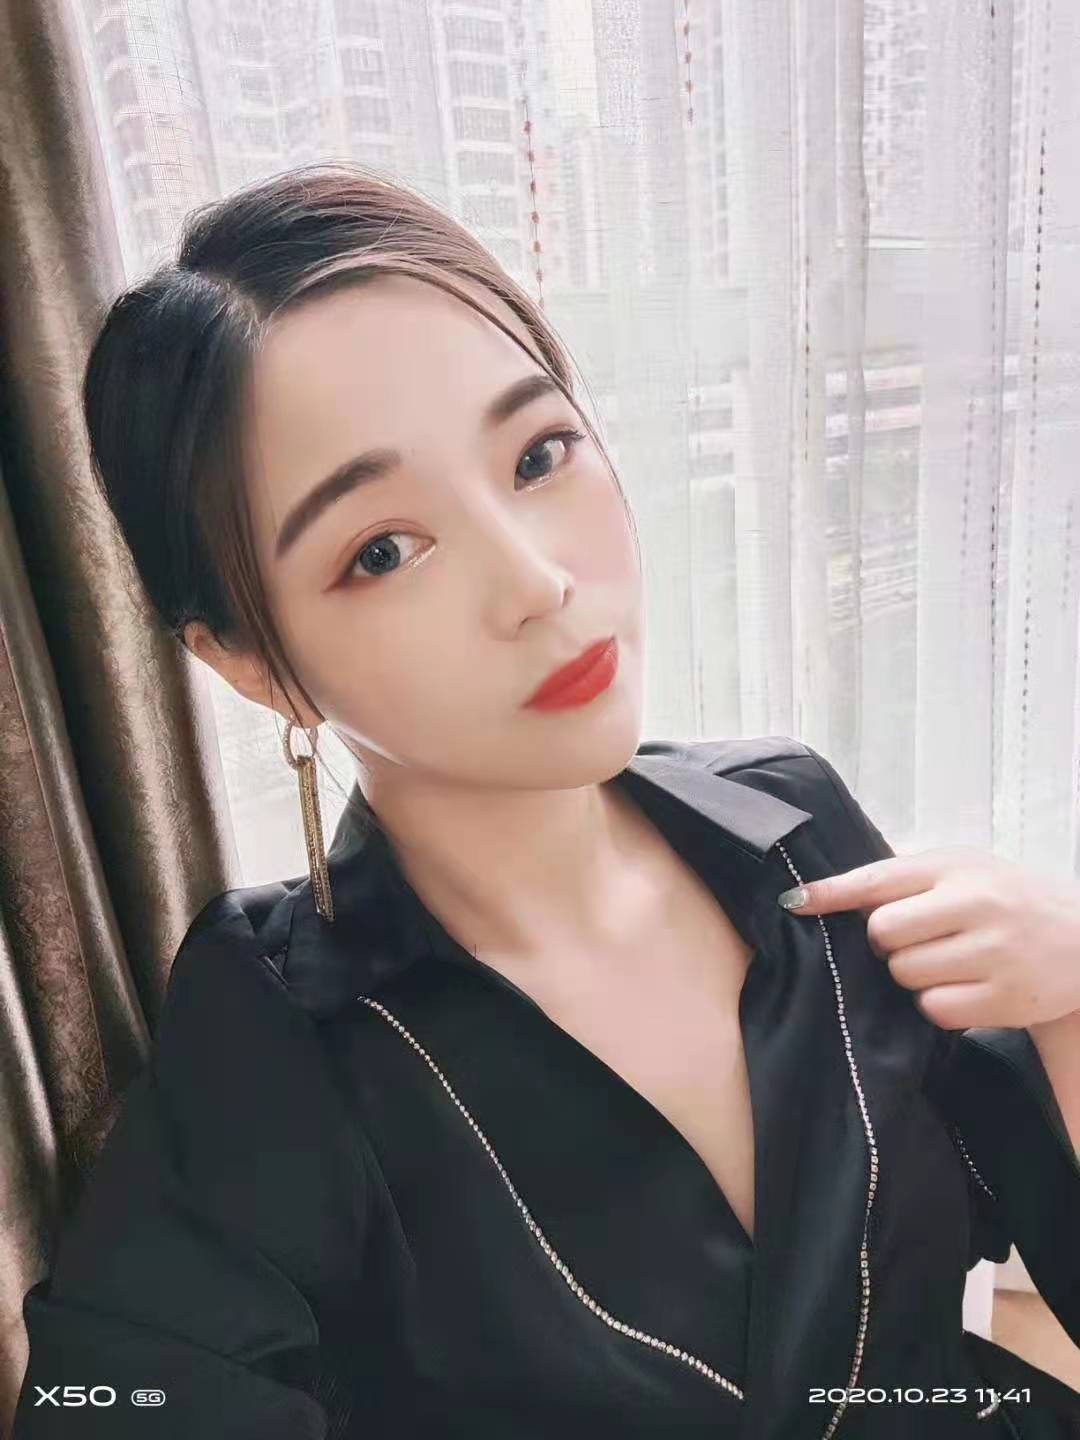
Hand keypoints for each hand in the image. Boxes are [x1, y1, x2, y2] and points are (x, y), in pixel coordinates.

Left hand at [776, 847, 1079, 1029]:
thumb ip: (902, 879)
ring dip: (912, 975)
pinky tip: (964, 987)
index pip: (879, 879)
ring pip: (904, 975)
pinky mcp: (1007, 998)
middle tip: (916, 939)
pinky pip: (934, 1009)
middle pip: (882, 934)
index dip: (830, 893)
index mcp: (958, 867)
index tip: (794, 903)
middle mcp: (977, 904)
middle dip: (885, 944)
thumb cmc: (1006, 900)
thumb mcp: (962, 871)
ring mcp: (995, 952)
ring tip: (948, 961)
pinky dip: (937, 1004)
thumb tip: (821, 894)